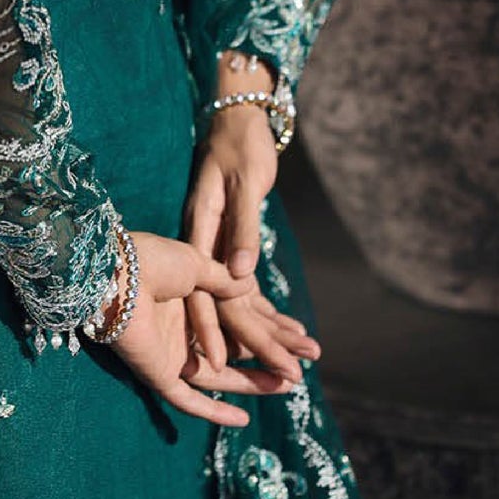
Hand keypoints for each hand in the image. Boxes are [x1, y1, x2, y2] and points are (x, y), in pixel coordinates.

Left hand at [105, 231, 293, 427]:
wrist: (117, 276)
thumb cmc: (151, 260)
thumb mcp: (196, 264)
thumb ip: (222, 280)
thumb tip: (250, 289)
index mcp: (192, 300)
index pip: (238, 321)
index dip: (268, 328)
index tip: (298, 333)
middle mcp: (184, 329)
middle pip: (235, 351)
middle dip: (269, 359)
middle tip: (302, 367)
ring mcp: (172, 354)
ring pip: (220, 377)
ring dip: (253, 383)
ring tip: (289, 386)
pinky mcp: (160, 375)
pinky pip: (189, 400)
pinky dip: (214, 410)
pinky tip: (243, 419)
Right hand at [181, 105, 318, 373]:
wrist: (238, 120)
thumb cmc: (242, 146)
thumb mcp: (245, 183)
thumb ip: (242, 228)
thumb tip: (243, 276)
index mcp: (200, 231)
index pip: (203, 292)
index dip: (213, 330)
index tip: (225, 366)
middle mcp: (204, 246)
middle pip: (225, 305)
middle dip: (255, 343)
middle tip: (288, 378)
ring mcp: (215, 247)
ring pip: (237, 300)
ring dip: (266, 332)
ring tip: (298, 365)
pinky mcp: (229, 245)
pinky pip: (246, 285)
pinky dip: (266, 309)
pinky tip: (286, 332)